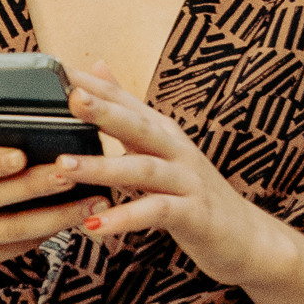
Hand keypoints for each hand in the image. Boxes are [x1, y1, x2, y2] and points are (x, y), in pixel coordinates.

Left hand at [61, 69, 292, 293]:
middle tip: (70, 98)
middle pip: (138, 125)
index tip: (57, 69)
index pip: (125, 101)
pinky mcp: (193, 214)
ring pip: (142, 169)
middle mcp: (177, 150)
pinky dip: (125, 218)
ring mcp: (187, 181)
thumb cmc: (192, 193)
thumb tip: (99, 66)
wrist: (246, 236)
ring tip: (64, 166)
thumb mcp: (160, 148)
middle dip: (104, 110)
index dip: (93, 85)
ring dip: (102, 167)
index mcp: (163, 133)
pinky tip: (95, 225)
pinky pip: (155, 213)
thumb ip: (127, 112)